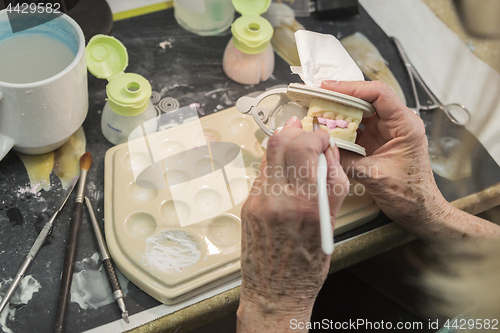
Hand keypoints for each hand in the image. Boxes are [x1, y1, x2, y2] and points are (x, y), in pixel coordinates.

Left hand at [237, 117, 348, 331]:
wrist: (275, 291)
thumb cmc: (307, 266)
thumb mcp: (331, 224)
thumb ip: (331, 183)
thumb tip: (328, 154)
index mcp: (306, 205)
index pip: (306, 148)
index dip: (317, 136)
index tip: (323, 139)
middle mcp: (279, 200)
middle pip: (281, 142)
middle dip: (297, 131)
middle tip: (307, 134)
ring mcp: (259, 201)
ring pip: (268, 153)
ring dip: (284, 143)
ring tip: (296, 143)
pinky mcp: (248, 205)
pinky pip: (263, 173)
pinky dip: (276, 164)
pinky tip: (286, 170)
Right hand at [321, 80, 448, 233]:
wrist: (419, 211)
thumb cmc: (410, 195)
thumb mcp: (375, 176)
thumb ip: (348, 160)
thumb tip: (324, 148)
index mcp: (405, 125)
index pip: (379, 93)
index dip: (353, 88)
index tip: (331, 88)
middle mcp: (396, 124)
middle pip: (366, 99)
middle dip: (341, 96)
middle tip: (317, 95)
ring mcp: (385, 132)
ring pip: (358, 112)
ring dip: (338, 111)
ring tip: (318, 109)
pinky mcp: (375, 142)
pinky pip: (355, 128)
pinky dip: (340, 127)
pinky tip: (325, 128)